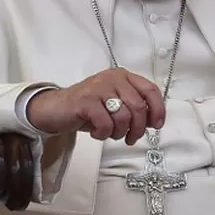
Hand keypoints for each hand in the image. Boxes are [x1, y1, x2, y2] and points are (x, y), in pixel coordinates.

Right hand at [26, 68, 165, 144]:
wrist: (56, 109)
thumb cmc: (88, 108)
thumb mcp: (115, 104)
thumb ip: (134, 107)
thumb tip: (153, 120)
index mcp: (123, 76)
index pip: (150, 90)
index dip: (158, 110)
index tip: (156, 125)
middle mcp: (113, 78)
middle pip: (139, 107)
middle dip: (138, 128)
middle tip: (131, 138)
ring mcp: (99, 88)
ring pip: (123, 117)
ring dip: (119, 132)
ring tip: (109, 133)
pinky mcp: (86, 101)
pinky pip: (105, 124)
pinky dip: (103, 133)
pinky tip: (96, 131)